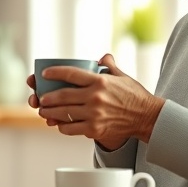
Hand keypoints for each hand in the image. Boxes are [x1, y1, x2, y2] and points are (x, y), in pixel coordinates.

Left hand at [34, 54, 164, 148]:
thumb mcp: (123, 76)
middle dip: (47, 97)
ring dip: (50, 112)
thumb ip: (110, 66)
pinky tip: (59, 123)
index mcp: (100, 81)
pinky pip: (71, 128)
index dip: (55, 72)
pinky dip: (62, 126)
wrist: (147, 117)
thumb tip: (103, 57)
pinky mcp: (94, 129)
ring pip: (64, 113)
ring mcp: (94, 114)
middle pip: (62, 95)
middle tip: (40, 98)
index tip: (44, 73)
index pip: (71, 74)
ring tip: (44, 111)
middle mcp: (95, 97)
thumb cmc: (135, 96)